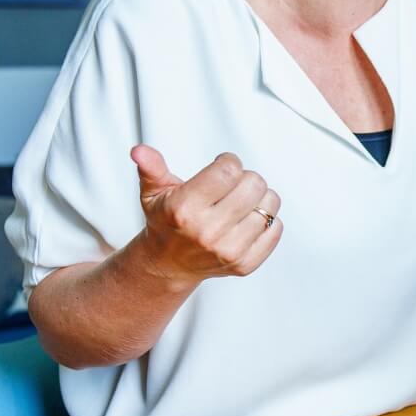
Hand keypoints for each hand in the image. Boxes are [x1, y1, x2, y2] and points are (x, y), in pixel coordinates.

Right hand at [130, 145, 281, 287]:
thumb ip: (150, 167)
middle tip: (232, 186)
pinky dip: (268, 220)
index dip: (228, 162)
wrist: (169, 263)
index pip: (229, 170)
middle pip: (254, 185)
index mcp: (184, 209)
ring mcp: (228, 251)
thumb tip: (139, 151)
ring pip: (269, 205)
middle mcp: (207, 232)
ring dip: (260, 198)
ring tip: (241, 202)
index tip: (222, 167)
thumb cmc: (166, 220)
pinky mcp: (244, 264)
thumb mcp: (154, 192)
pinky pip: (276, 229)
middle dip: (246, 178)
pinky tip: (247, 220)